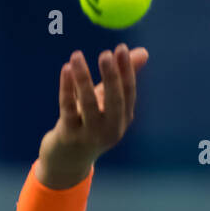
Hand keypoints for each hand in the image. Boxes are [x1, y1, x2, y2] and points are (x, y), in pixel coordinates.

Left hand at [38, 44, 148, 186]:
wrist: (66, 162)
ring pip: (88, 103)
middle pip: (114, 100)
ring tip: (77, 56)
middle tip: (106, 53)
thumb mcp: (106, 103)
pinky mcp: (68, 136)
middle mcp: (109, 130)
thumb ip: (121, 78)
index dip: (125, 71)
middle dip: (111, 76)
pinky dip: (67, 88)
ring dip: (82, 78)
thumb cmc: (88, 126)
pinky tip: (65, 70)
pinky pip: (67, 108)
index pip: (128, 93)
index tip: (120, 49)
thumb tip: (144, 52)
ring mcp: (88, 135)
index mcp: (122, 120)